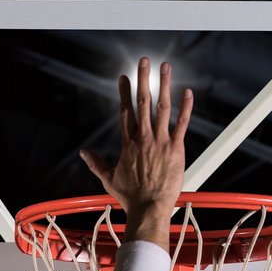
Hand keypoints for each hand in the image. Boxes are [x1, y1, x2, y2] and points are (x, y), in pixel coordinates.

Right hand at [79, 58, 192, 233]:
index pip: (125, 112)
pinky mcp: (176, 149)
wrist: (149, 209)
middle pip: (142, 102)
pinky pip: (182, 124)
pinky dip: (186, 108)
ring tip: (165, 67)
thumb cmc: (130, 197)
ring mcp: (160, 142)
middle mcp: (143, 138)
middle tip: (143, 61)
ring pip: (162, 108)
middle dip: (143, 79)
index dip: (124, 93)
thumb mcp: (108, 179)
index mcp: (128, 143)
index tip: (123, 78)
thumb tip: (83, 153)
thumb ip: (96, 163)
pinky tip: (188, 92)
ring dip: (164, 85)